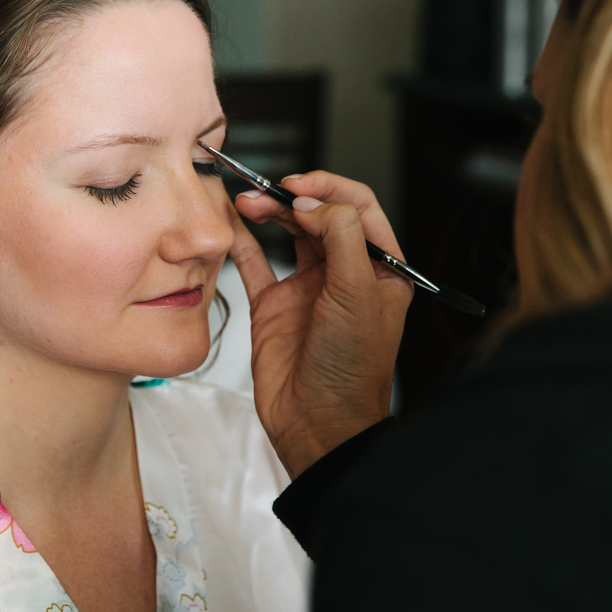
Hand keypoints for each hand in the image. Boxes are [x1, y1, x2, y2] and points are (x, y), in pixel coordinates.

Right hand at [228, 172, 412, 477]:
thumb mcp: (358, 293)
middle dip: (293, 197)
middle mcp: (344, 273)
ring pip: (287, 233)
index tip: (300, 188)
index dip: (329, 189)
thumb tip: (312, 202)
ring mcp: (307, 288)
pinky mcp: (273, 306)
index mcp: (379, 268)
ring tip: (248, 201)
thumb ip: (340, 236)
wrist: (318, 424)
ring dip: (268, 212)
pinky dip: (242, 240)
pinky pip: (255, 263)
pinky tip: (232, 223)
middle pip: (318, 215)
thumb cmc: (352, 370)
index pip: (358, 208)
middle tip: (270, 192)